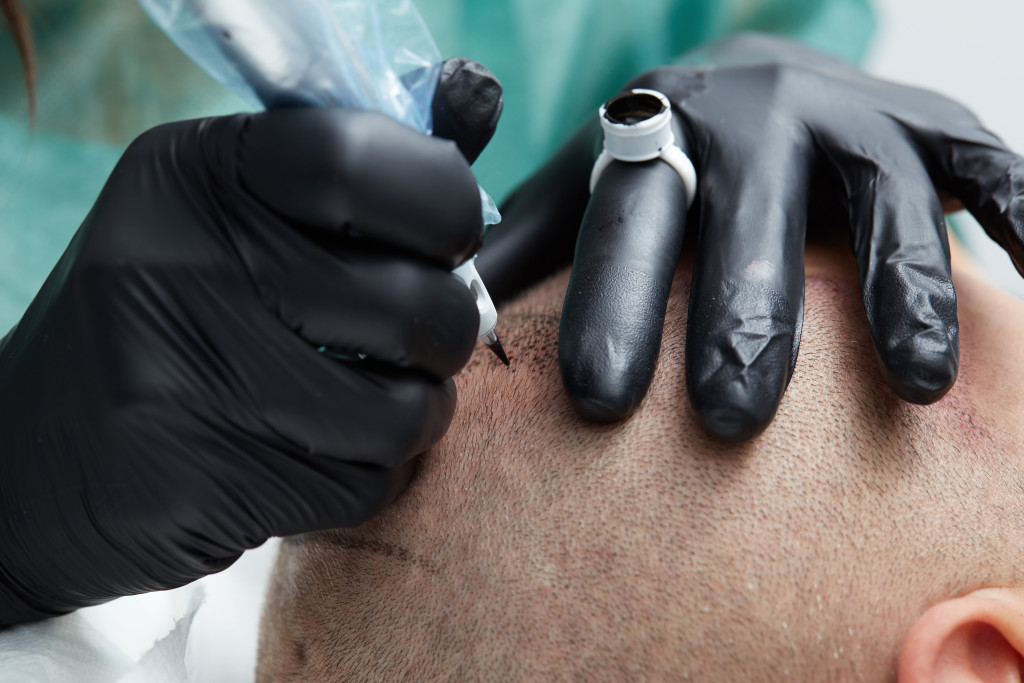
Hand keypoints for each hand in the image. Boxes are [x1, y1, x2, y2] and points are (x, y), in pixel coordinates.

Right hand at [0, 58, 500, 624]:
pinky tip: (325, 448)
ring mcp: (189, 385)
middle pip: (411, 300)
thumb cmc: (161, 316)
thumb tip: (475, 99)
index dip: (442, 200)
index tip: (450, 234)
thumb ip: (351, 166)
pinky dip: (374, 469)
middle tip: (425, 330)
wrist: (29, 459)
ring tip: (379, 394)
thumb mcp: (224, 209)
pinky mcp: (210, 484)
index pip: (356, 161)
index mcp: (190, 176)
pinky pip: (370, 482)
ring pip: (405, 409)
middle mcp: (178, 268)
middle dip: (451, 324)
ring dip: (418, 407)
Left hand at [477, 34, 1023, 440]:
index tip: (599, 405)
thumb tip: (449, 322)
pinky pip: (991, 163)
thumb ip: (525, 246)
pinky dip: (1023, 212)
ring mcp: (854, 116)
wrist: (751, 78)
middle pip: (751, 216)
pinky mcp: (936, 124)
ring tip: (914, 387)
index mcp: (660, 133)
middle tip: (728, 419)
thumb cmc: (660, 164)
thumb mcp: (586, 189)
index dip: (613, 306)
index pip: (630, 221)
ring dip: (902, 286)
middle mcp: (757, 114)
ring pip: (882, 194)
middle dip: (745, 316)